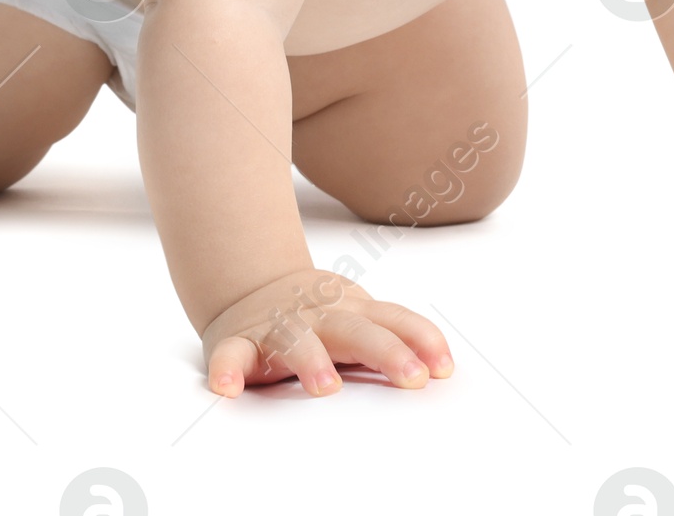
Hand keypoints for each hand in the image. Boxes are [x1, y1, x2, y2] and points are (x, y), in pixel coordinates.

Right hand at [201, 268, 454, 396]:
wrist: (251, 285)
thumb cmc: (318, 312)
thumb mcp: (358, 314)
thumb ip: (393, 335)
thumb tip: (446, 368)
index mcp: (351, 310)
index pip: (393, 320)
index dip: (420, 340)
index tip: (444, 368)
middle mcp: (318, 315)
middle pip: (356, 330)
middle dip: (386, 351)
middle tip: (411, 377)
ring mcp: (278, 326)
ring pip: (295, 340)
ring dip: (312, 360)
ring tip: (326, 386)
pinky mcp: (238, 342)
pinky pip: (230, 355)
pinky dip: (227, 368)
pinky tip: (228, 387)